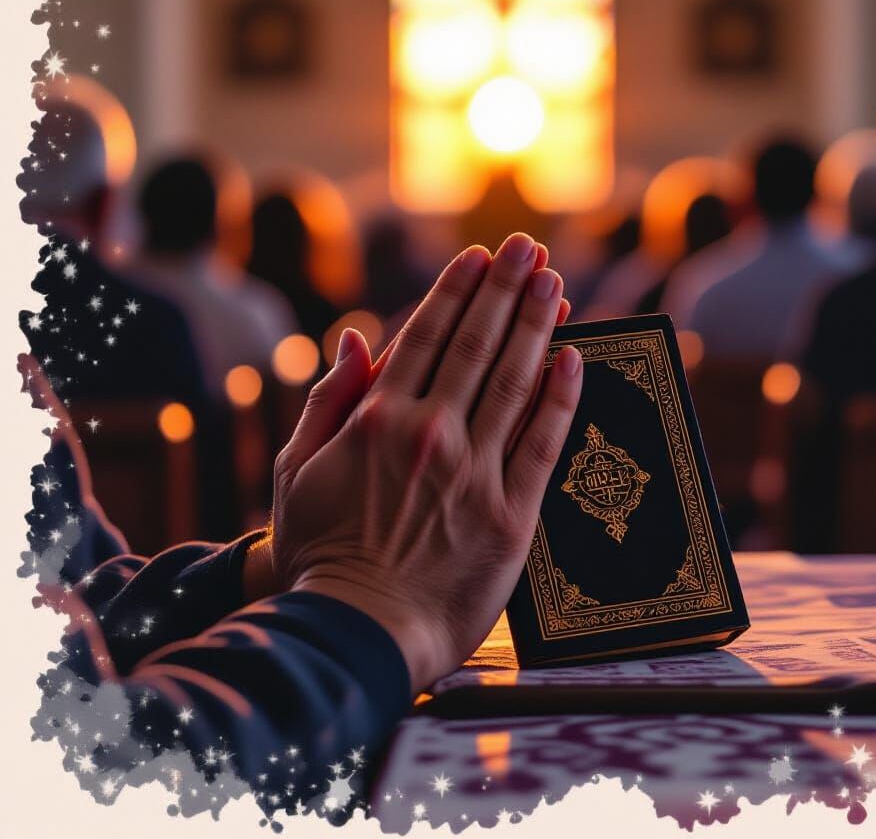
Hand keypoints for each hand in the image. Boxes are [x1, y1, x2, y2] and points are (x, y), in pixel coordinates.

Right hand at [269, 234, 582, 693]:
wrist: (356, 633)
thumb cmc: (320, 552)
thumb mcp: (297, 469)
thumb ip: (329, 399)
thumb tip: (356, 335)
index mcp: (378, 419)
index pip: (426, 336)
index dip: (457, 290)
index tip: (480, 256)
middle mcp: (430, 435)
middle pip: (476, 345)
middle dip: (505, 289)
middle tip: (529, 247)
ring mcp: (473, 473)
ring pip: (513, 382)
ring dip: (536, 326)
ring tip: (554, 283)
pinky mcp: (509, 515)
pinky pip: (542, 444)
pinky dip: (560, 398)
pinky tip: (574, 358)